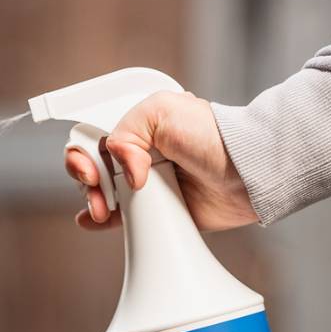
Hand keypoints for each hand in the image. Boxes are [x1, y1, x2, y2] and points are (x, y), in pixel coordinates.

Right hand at [65, 91, 256, 231]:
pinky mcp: (156, 211)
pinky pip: (121, 218)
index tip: (94, 170)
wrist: (245, 174)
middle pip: (92, 167)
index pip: (94, 138)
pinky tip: (93, 220)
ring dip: (93, 201)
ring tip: (103, 209)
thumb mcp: (162, 111)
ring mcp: (146, 184)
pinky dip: (101, 220)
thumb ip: (127, 132)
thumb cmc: (214, 137)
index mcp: (138, 128)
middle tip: (98, 189)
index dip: (85, 154)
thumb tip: (124, 173)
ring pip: (102, 193)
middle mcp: (139, 155)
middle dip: (87, 179)